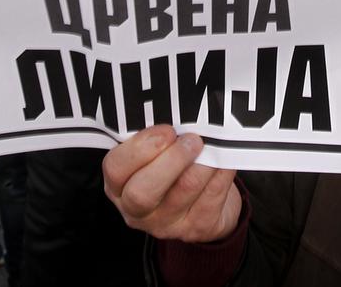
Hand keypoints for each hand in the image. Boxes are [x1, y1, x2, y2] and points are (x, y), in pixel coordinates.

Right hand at [103, 126, 241, 242]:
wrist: (204, 207)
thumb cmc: (172, 170)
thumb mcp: (153, 156)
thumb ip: (154, 139)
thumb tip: (177, 112)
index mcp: (118, 186)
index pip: (115, 169)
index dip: (139, 148)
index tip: (166, 130)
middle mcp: (136, 210)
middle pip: (143, 192)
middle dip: (170, 160)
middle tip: (192, 140)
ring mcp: (166, 224)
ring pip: (183, 192)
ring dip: (201, 163)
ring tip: (211, 145)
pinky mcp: (197, 228)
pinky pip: (211, 198)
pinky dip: (221, 173)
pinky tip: (225, 159)